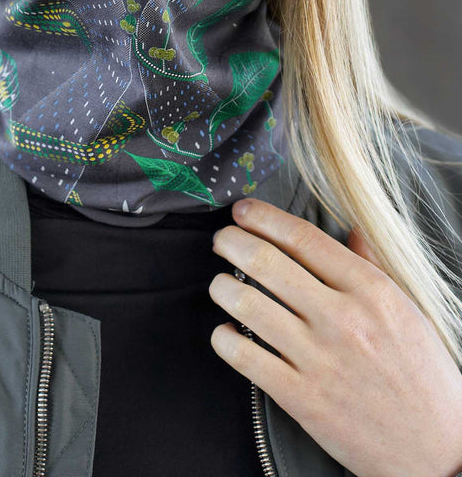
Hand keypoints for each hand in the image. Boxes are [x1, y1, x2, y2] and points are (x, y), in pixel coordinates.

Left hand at [208, 197, 461, 476]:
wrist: (438, 450)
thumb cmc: (423, 376)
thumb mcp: (406, 309)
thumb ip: (372, 265)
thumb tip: (350, 229)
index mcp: (371, 290)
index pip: (303, 237)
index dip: (263, 217)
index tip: (243, 210)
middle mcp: (343, 319)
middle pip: (267, 262)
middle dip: (232, 241)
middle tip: (222, 239)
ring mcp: (319, 359)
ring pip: (248, 304)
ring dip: (222, 287)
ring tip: (221, 284)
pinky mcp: (302, 398)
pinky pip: (244, 357)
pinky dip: (224, 338)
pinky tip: (226, 331)